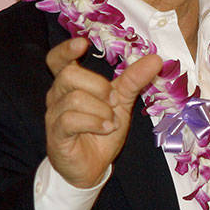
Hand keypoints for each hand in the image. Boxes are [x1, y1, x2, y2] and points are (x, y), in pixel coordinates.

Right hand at [45, 37, 161, 188]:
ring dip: (101, 110)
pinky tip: (106, 129)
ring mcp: (54, 115)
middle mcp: (57, 95)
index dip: (66, 49)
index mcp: (70, 83)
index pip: (57, 59)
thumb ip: (134, 79)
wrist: (93, 166)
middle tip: (114, 101)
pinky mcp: (56, 135)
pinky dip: (94, 122)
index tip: (82, 43)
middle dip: (98, 86)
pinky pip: (70, 120)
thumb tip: (155, 59)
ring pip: (74, 98)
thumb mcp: (121, 101)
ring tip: (110, 122)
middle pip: (70, 75)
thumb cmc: (102, 129)